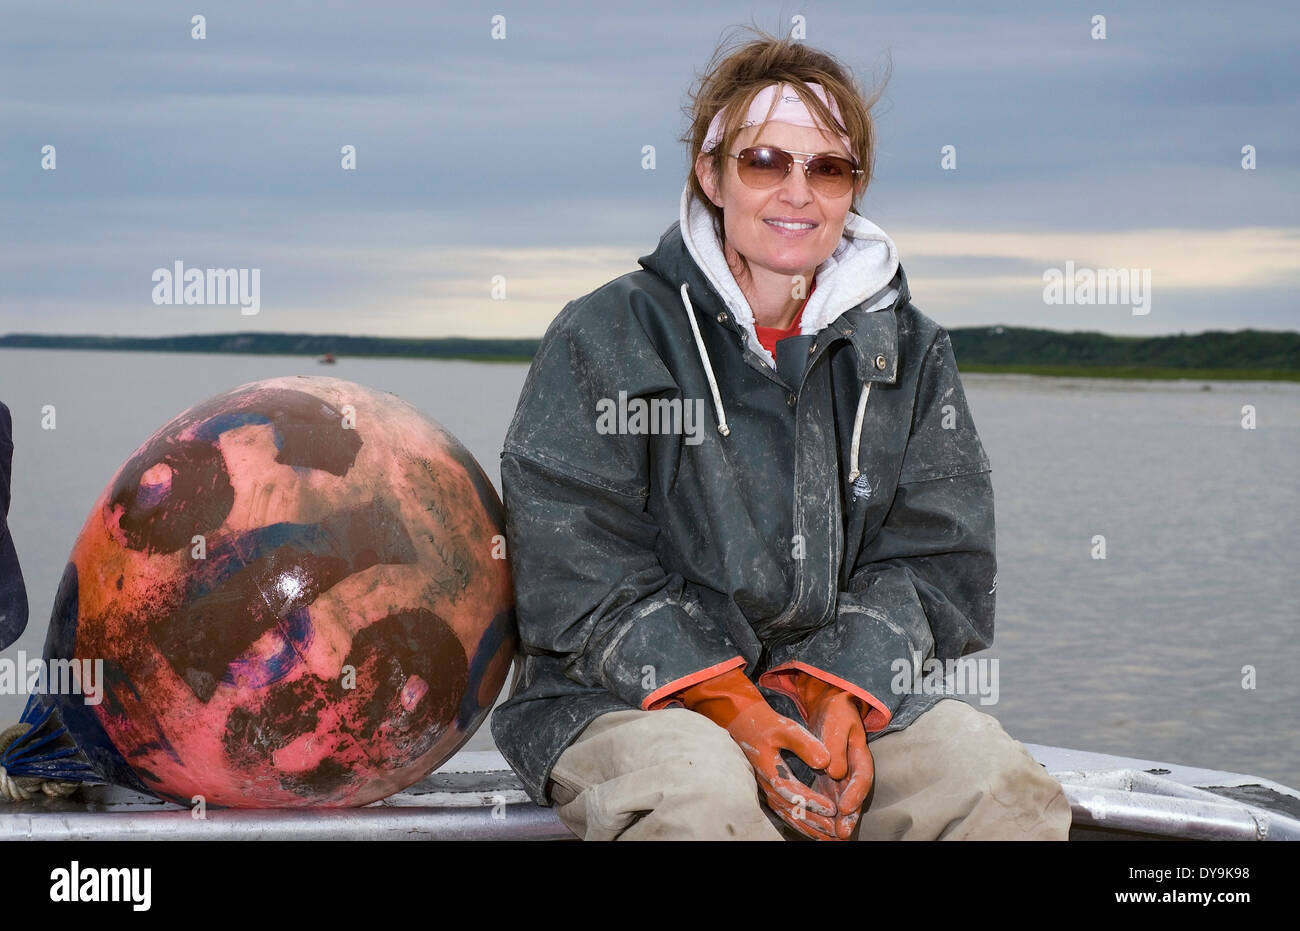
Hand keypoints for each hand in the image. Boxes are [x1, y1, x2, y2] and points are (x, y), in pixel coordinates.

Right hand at [723, 700, 839, 839]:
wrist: (745, 725)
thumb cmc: (766, 725)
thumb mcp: (785, 728)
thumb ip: (804, 744)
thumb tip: (825, 761)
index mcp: (770, 771)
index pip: (792, 792)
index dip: (812, 802)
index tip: (832, 809)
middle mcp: (767, 786)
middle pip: (791, 811)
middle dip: (815, 822)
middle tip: (836, 831)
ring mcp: (767, 791)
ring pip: (788, 816)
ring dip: (809, 828)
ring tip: (829, 837)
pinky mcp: (770, 792)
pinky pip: (785, 813)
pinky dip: (801, 824)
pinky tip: (814, 831)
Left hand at [792, 674, 874, 838]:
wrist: (829, 704)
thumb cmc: (835, 712)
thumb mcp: (836, 723)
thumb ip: (835, 746)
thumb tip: (835, 772)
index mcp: (860, 754)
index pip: (862, 777)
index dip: (856, 793)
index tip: (846, 807)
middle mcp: (854, 769)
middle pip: (855, 796)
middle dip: (850, 816)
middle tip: (842, 833)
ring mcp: (843, 775)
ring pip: (843, 801)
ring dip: (840, 819)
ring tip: (834, 836)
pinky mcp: (830, 778)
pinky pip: (831, 798)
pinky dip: (828, 813)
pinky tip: (822, 827)